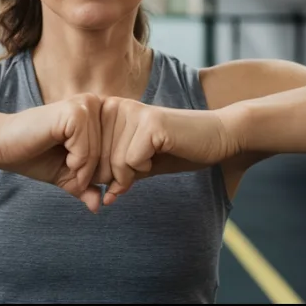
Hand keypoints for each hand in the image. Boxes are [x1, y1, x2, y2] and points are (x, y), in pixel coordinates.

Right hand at [0, 93, 103, 211]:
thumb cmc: (32, 156)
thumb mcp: (66, 175)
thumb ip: (85, 187)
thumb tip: (100, 205)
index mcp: (98, 115)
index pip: (119, 150)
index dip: (107, 173)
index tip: (87, 179)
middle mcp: (95, 104)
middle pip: (113, 152)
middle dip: (96, 173)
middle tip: (74, 174)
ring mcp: (85, 106)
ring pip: (101, 151)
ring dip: (85, 169)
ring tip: (67, 166)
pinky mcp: (73, 112)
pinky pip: (87, 148)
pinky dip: (77, 162)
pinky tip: (63, 158)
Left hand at [97, 97, 239, 203]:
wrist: (219, 137)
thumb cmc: (179, 150)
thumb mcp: (141, 164)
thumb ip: (118, 175)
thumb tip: (100, 199)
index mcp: (110, 111)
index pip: (87, 153)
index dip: (99, 175)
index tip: (114, 183)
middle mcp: (117, 106)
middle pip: (98, 159)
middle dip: (114, 178)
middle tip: (136, 176)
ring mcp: (133, 113)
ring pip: (114, 162)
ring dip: (132, 174)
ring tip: (151, 162)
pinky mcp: (151, 124)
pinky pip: (131, 161)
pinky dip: (144, 169)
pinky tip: (160, 156)